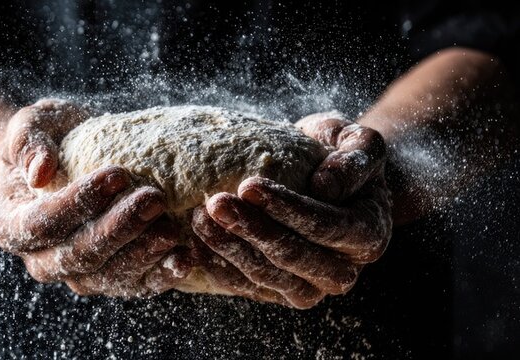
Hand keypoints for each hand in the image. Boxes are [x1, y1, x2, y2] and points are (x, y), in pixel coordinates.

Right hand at [0, 99, 185, 296]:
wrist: (70, 156)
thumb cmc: (49, 136)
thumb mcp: (30, 126)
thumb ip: (27, 143)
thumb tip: (39, 172)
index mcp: (13, 228)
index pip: (44, 224)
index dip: (79, 203)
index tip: (116, 174)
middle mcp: (43, 261)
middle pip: (79, 255)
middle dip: (119, 229)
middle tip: (153, 199)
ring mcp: (80, 276)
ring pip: (110, 276)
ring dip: (144, 254)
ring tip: (173, 229)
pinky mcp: (115, 280)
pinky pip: (137, 285)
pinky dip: (162, 274)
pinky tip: (186, 257)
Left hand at [190, 114, 391, 308]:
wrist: (325, 180)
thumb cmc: (340, 153)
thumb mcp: (359, 142)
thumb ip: (355, 159)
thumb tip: (325, 187)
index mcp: (368, 236)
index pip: (325, 227)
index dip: (286, 208)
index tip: (248, 185)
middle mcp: (342, 271)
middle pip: (293, 258)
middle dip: (251, 230)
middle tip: (214, 203)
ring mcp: (308, 286)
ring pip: (267, 278)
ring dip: (229, 250)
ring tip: (199, 218)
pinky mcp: (277, 291)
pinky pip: (246, 287)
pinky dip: (218, 267)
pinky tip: (193, 244)